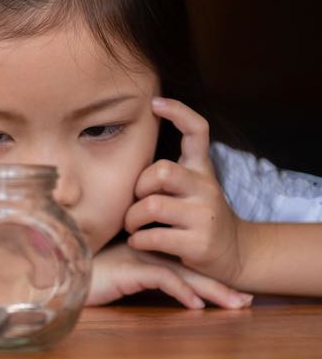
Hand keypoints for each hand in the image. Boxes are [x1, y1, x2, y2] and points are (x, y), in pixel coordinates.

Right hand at [86, 242, 252, 308]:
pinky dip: (182, 292)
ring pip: (185, 273)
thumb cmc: (86, 277)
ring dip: (212, 291)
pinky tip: (196, 306)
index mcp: (148, 253)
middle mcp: (149, 252)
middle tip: (247, 300)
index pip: (186, 264)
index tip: (234, 295)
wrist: (60, 275)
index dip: (211, 279)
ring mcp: (140, 259)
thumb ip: (140, 278)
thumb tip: (169, 294)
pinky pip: (164, 279)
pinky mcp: (130, 269)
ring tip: (235, 305)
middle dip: (221, 286)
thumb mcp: (119, 278)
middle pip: (193, 268)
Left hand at [125, 97, 246, 283]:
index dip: (178, 112)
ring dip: (131, 219)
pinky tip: (140, 242)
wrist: (234, 255)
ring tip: (132, 226)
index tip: (155, 103)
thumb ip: (167, 172)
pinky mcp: (200, 244)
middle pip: (162, 171)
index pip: (197, 130)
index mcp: (202, 170)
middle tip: (135, 202)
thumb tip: (124, 144)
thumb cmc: (196, 218)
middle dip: (138, 186)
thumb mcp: (190, 189)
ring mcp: (205, 216)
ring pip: (151, 206)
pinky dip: (138, 240)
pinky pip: (153, 236)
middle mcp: (206, 188)